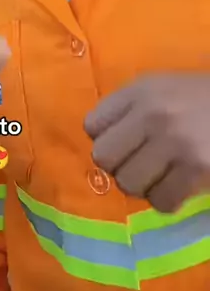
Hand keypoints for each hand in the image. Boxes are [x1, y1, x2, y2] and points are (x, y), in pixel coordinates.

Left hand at [84, 74, 209, 212]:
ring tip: (162, 175)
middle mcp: (153, 113)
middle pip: (104, 158)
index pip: (92, 125)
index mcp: (141, 90)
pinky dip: (168, 199)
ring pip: (129, 184)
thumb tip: (98, 141)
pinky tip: (180, 186)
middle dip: (120, 166)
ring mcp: (175, 143)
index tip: (124, 143)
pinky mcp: (196, 170)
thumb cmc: (202, 99)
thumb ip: (129, 108)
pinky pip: (161, 201)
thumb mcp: (162, 88)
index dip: (106, 139)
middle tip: (141, 164)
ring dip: (144, 186)